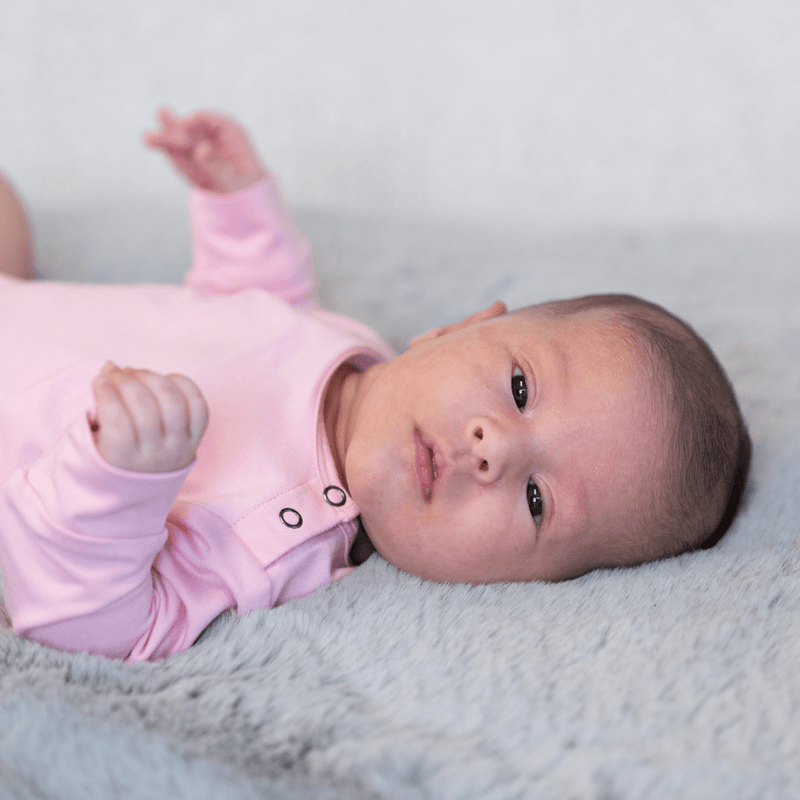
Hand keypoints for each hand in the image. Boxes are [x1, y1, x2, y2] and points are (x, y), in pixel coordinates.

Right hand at [90, 363, 208, 472]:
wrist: (149, 484)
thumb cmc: (116, 455)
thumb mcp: (97, 443)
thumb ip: (100, 409)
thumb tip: (108, 369)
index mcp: (125, 461)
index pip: (117, 425)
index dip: (107, 395)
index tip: (100, 378)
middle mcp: (156, 456)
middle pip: (145, 411)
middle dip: (127, 382)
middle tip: (115, 371)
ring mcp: (179, 446)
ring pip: (172, 403)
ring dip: (152, 378)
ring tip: (136, 373)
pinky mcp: (196, 437)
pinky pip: (198, 405)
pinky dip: (184, 384)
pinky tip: (166, 379)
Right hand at [144, 107, 266, 192]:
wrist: (244, 201)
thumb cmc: (245, 187)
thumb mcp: (235, 179)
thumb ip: (217, 165)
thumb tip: (201, 149)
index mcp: (231, 132)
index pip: (210, 120)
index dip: (194, 122)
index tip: (182, 129)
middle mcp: (212, 137)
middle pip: (191, 128)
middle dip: (176, 128)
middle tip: (162, 121)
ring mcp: (199, 148)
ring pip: (180, 140)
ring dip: (165, 136)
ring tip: (148, 136)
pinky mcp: (189, 161)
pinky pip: (177, 154)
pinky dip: (167, 150)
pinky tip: (151, 141)